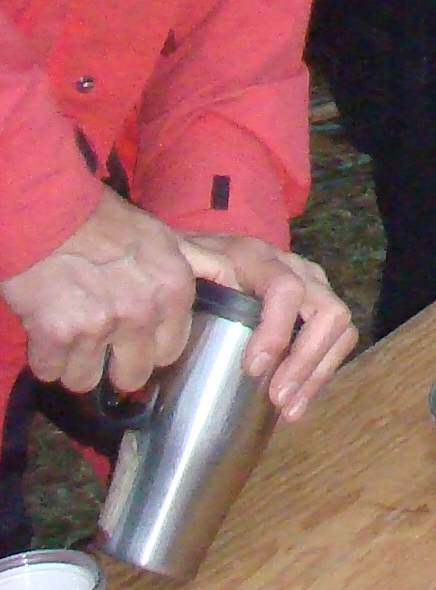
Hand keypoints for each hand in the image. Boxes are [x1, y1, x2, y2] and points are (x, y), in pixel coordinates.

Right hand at [2, 187, 199, 398]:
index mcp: (174, 291)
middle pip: (132, 375)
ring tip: (67, 327)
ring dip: (74, 362)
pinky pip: (50, 371)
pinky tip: (45, 328)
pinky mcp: (57, 334)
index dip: (147, 347)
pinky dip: (44, 357)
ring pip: (85, 379)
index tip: (132, 336)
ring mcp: (100, 325)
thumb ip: (199, 268)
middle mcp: (142, 312)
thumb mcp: (165, 239)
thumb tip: (236, 284)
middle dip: (112, 364)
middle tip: (96, 337)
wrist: (48, 210)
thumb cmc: (104, 222)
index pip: (169, 352)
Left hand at [178, 231, 357, 421]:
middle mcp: (295, 268)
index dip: (277, 330)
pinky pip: (338, 339)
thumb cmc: (183, 265)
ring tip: (288, 409)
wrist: (196, 253)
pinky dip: (320, 374)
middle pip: (328, 311)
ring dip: (317, 372)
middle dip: (306, 359)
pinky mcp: (314, 308)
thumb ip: (174, 286)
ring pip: (340, 328)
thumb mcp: (172, 265)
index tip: (252, 368)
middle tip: (277, 397)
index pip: (286, 288)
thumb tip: (171, 335)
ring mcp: (311, 286)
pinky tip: (294, 405)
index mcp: (257, 258)